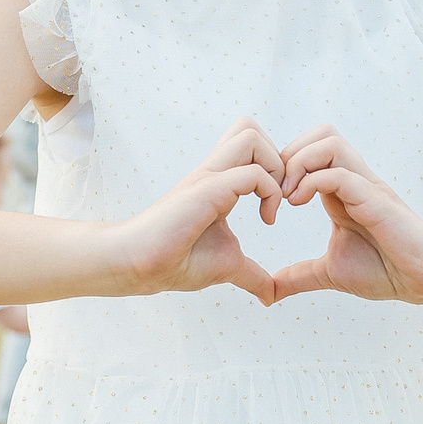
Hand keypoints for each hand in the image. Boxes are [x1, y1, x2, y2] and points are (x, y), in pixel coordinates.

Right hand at [113, 119, 283, 302]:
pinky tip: (267, 220)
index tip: (280, 206)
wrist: (139, 266)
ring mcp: (208, 177)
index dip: (276, 168)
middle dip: (278, 155)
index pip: (250, 146)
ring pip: (250, 135)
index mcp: (218, 182)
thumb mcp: (228, 266)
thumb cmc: (176, 262)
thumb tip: (271, 296)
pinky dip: (271, 192)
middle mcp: (213, 172)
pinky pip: (252, 172)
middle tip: (283, 194)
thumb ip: (253, 275)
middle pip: (249, 127)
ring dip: (276, 167)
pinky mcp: (207, 189)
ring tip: (276, 202)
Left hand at [270, 126, 422, 301]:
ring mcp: (366, 187)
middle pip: (321, 134)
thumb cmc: (386, 271)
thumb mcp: (329, 272)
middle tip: (275, 190)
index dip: (284, 166)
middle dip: (289, 154)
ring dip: (299, 162)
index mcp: (343, 192)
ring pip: (329, 142)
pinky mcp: (375, 200)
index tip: (270, 199)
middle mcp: (355, 181)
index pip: (311, 151)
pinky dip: (313, 182)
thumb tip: (270, 290)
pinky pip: (342, 173)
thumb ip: (300, 276)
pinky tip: (299, 203)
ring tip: (287, 196)